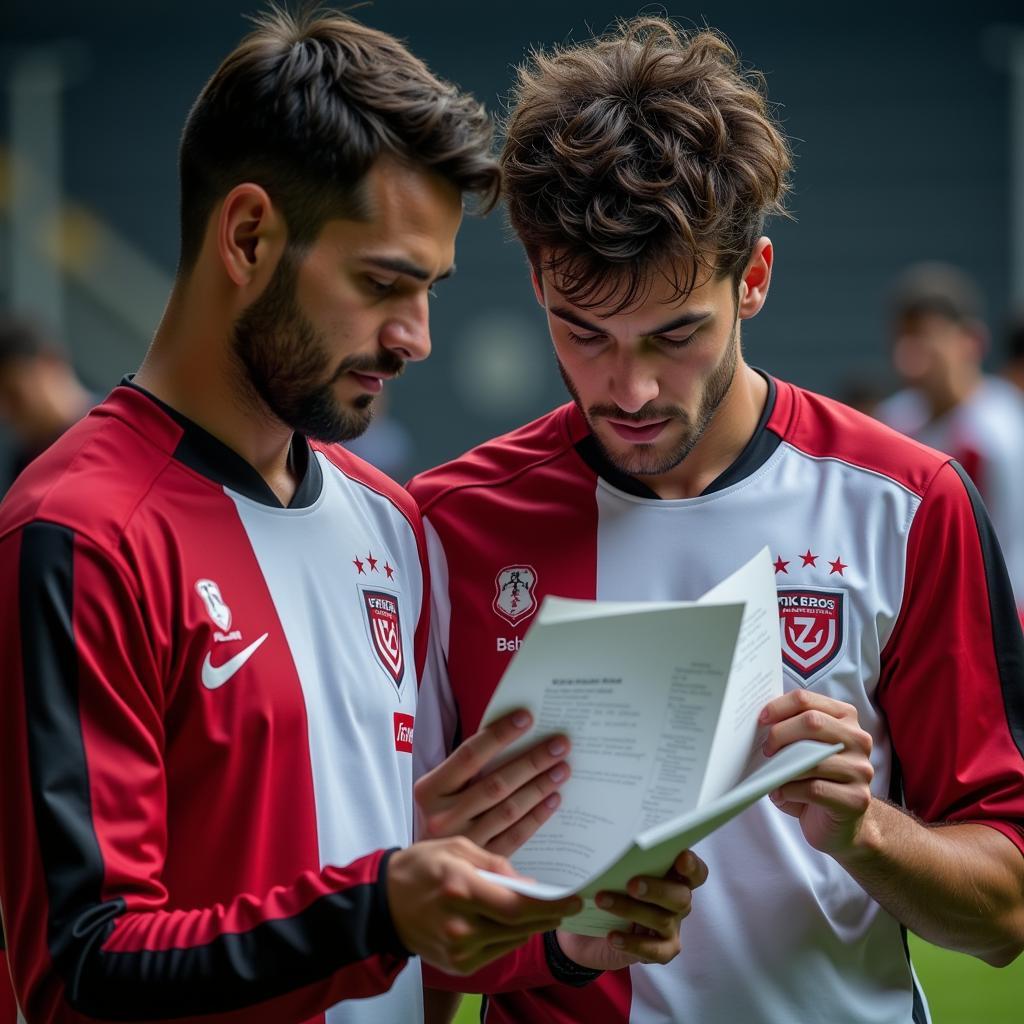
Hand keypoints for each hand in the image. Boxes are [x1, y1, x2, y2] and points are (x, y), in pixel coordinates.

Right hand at [386, 837, 581, 974]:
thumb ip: (496, 864)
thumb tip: (529, 884)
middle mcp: (459, 926)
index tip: (574, 898)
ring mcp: (458, 951)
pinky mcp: (458, 966)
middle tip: (570, 905)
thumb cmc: (421, 867)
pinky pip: (497, 951)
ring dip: (531, 926)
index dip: (550, 905)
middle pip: (519, 926)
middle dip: (548, 915)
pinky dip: (510, 936)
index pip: (516, 906)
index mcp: (459, 889)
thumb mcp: (457, 848)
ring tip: (545, 910)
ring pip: (511, 940)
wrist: (383, 904)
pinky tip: (515, 923)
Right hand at [415, 709, 570, 854]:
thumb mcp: (441, 788)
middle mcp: (443, 817)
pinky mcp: (481, 862)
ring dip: (539, 788)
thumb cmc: (440, 812)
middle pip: (496, 784)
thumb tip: (514, 736)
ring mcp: (463, 842)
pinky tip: (553, 799)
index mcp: (429, 790)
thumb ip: (468, 767)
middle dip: (532, 762)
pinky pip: (515, 836)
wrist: (423, 867)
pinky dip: (536, 817)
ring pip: (509, 810)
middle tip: (560, 745)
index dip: (499, 735)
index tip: (526, 717)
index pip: (469, 755)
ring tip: (562, 769)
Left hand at [555, 849, 707, 970]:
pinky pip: (654, 950)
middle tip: (631, 884)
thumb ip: (622, 863)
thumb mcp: (613, 874)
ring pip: (661, 920)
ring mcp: (672, 928)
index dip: (692, 865)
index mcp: (673, 877)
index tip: (681, 857)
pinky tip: (612, 936)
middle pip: (681, 896)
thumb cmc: (608, 891)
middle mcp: (678, 902)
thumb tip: (610, 848)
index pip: (695, 871)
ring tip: (603, 901)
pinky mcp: (662, 951)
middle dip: (657, 889)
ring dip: (630, 910)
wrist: (590, 933)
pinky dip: (632, 943)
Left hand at [760, 689, 873, 855]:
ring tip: (771, 775)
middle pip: (812, 722)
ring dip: (784, 766)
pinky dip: (790, 790)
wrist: (841, 824)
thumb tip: (762, 726)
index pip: (807, 700)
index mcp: (844, 718)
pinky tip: (780, 793)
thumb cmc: (815, 779)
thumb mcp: (803, 749)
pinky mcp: (857, 798)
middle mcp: (858, 739)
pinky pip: (815, 789)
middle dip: (780, 733)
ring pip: (813, 758)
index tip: (761, 719)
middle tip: (765, 749)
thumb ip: (791, 732)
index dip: (779, 707)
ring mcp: (861, 769)